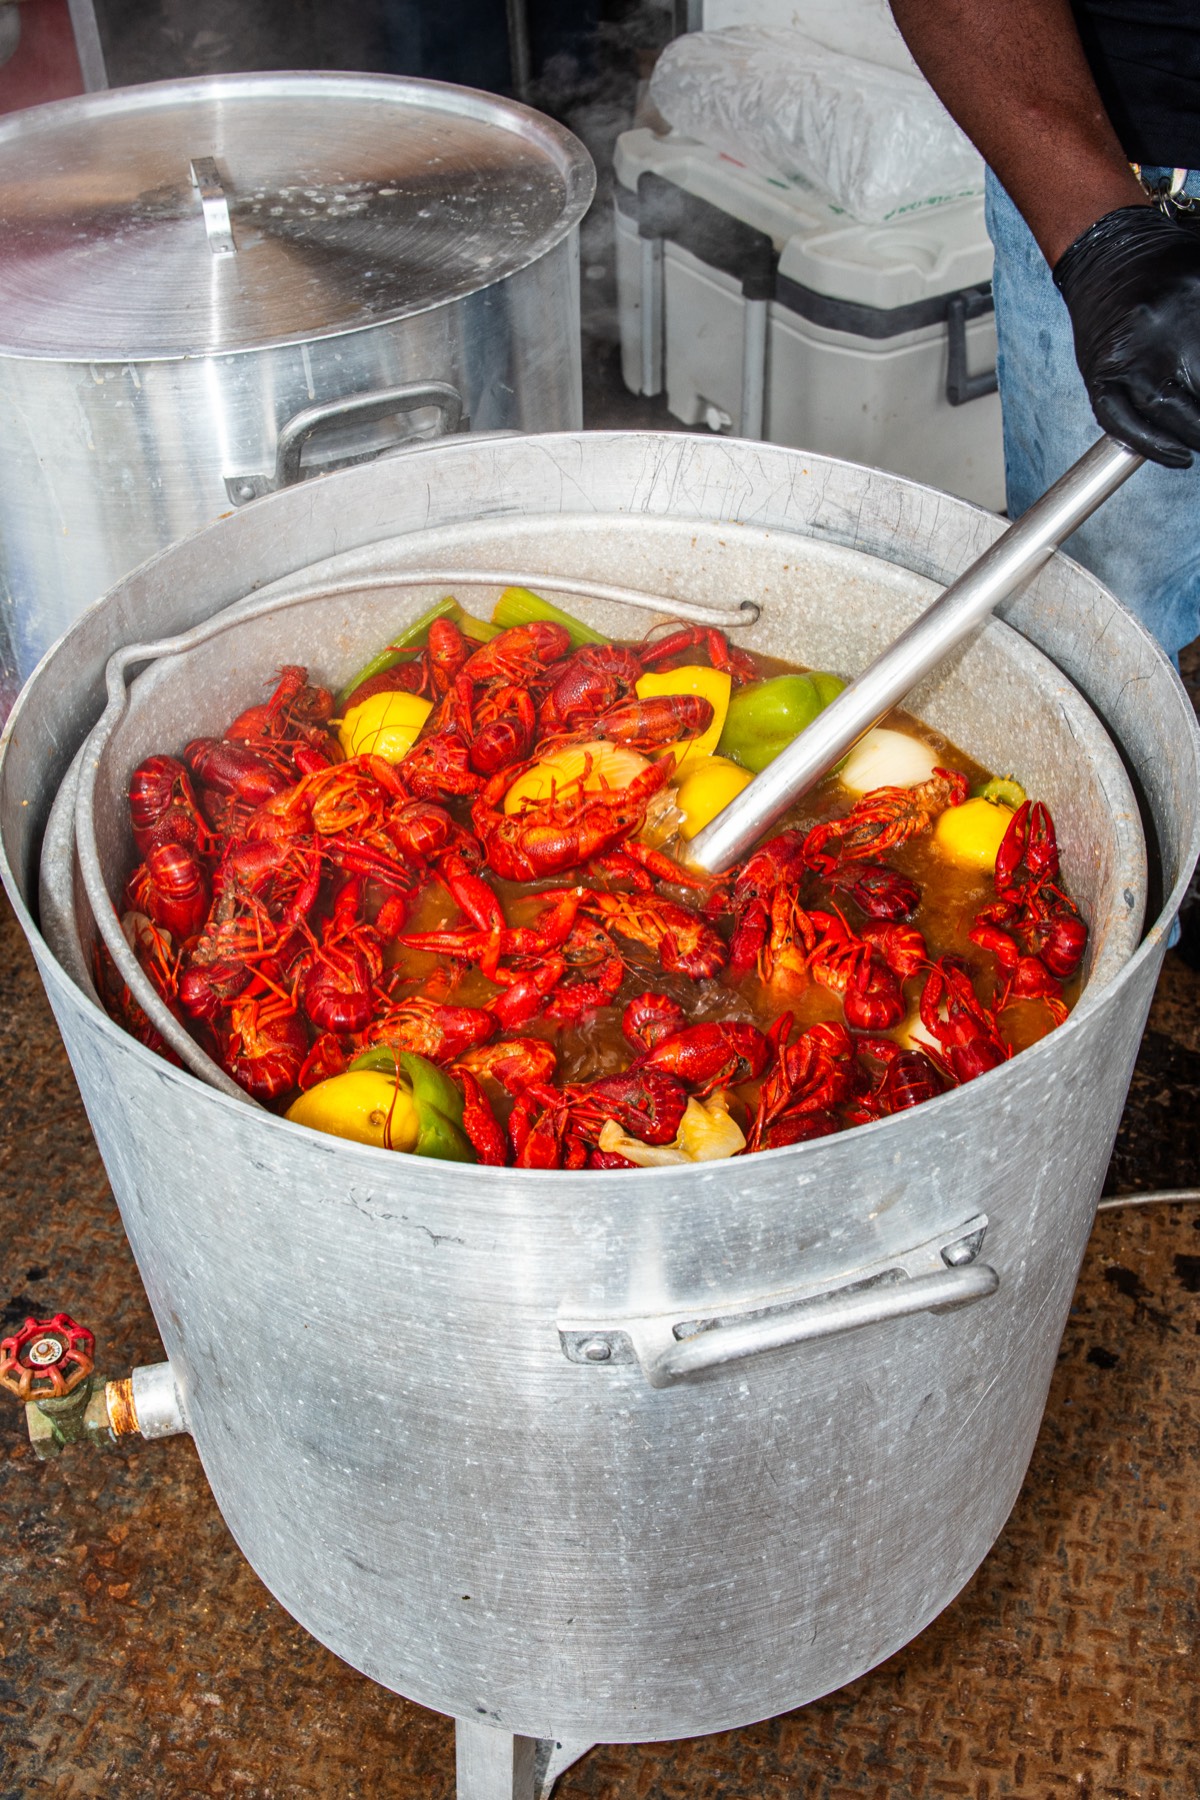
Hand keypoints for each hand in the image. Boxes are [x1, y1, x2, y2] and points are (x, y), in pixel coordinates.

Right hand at [1053, 205, 1199, 467]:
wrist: (1106, 252)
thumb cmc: (1167, 264)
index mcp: (1193, 302)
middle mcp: (1157, 332)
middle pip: (1195, 393)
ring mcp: (1123, 356)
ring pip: (1164, 411)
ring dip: (1192, 435)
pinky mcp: (1098, 373)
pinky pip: (1121, 420)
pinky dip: (1151, 444)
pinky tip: (1178, 455)